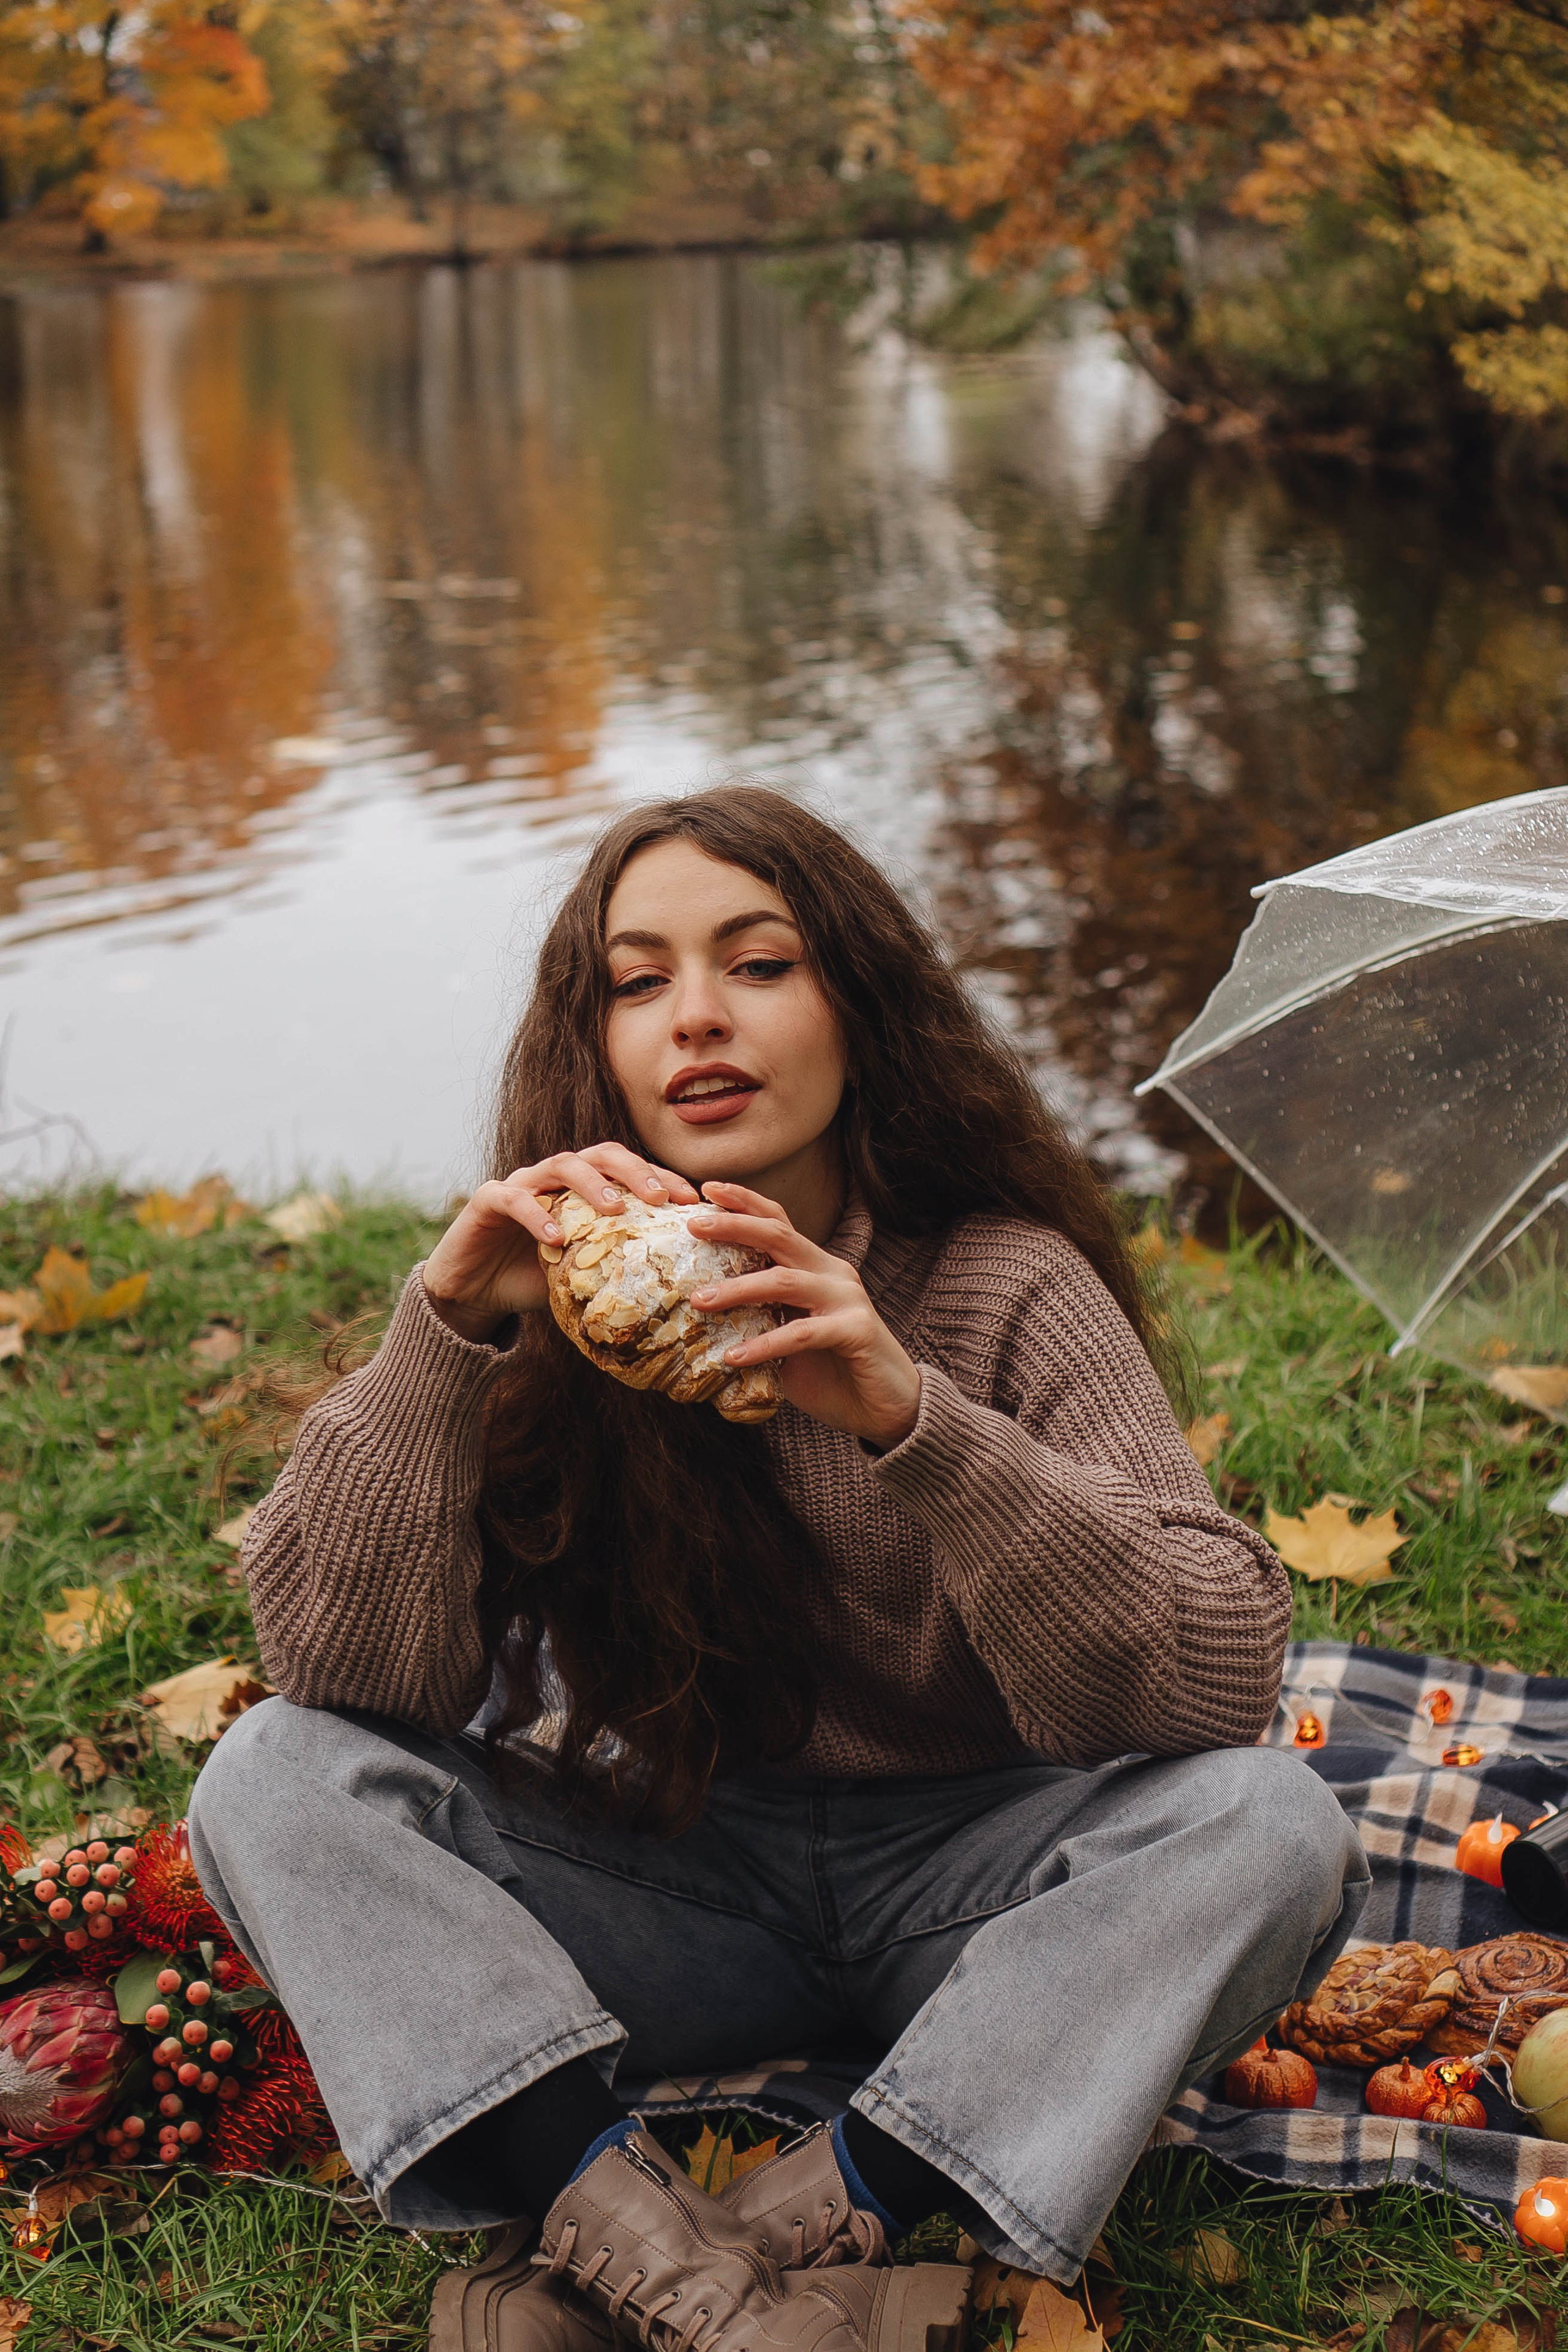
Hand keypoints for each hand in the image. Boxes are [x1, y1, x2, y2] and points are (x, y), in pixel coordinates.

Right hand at [421, 1145, 698, 1342]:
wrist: (473, 1293)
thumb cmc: (531, 1280)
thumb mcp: (581, 1275)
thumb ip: (614, 1268)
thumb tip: (671, 1289)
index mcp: (581, 1190)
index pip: (627, 1170)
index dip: (660, 1178)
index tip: (692, 1200)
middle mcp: (554, 1178)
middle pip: (601, 1154)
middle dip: (635, 1170)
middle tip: (661, 1197)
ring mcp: (521, 1184)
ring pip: (561, 1164)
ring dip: (592, 1184)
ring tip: (616, 1210)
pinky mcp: (488, 1200)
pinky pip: (514, 1198)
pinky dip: (536, 1214)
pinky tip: (556, 1237)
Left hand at [686, 1182, 920, 1450]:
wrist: (888, 1406)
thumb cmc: (832, 1372)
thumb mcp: (787, 1337)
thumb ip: (756, 1319)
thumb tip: (699, 1317)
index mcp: (816, 1267)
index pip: (779, 1222)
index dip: (745, 1202)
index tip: (707, 1190)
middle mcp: (832, 1273)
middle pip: (779, 1236)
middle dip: (735, 1225)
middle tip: (694, 1225)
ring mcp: (847, 1299)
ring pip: (785, 1281)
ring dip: (738, 1289)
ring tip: (699, 1302)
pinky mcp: (856, 1331)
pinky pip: (802, 1333)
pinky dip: (765, 1344)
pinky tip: (733, 1358)